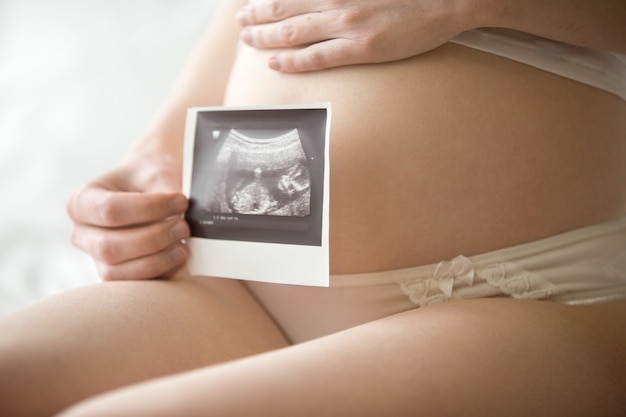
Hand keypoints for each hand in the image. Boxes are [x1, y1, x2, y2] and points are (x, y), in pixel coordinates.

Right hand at [66, 152, 190, 280]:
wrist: (154, 187)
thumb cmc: (150, 177)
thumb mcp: (156, 172)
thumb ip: (166, 190)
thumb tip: (186, 213)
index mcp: (81, 203)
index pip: (109, 210)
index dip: (149, 208)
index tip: (181, 201)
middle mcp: (83, 235)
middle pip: (109, 247)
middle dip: (153, 239)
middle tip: (184, 226)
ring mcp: (98, 259)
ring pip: (119, 272)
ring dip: (157, 261)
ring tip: (183, 244)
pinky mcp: (120, 276)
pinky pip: (135, 286)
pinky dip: (161, 274)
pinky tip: (179, 258)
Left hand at [237, 0, 479, 72]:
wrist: (447, 1)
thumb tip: (323, 1)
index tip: (251, 5)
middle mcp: (339, 0)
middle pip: (287, 9)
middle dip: (259, 17)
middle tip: (241, 25)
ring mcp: (350, 24)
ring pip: (295, 32)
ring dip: (267, 37)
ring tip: (248, 42)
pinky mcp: (363, 47)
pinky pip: (318, 56)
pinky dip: (293, 60)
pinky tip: (275, 63)